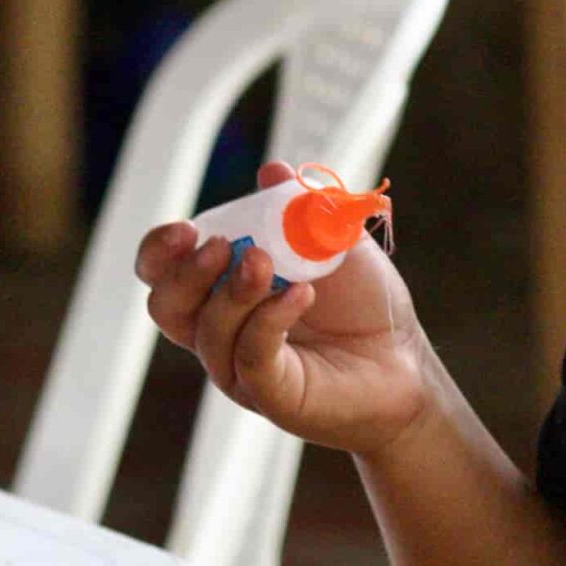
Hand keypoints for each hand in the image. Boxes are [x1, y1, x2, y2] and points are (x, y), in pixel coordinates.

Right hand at [138, 162, 433, 455]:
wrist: (406, 358)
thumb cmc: (363, 303)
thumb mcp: (333, 242)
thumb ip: (301, 208)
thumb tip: (272, 171)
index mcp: (221, 289)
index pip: (162, 273)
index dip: (160, 250)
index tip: (185, 229)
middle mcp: (220, 331)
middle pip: (166, 306)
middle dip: (184, 272)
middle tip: (220, 245)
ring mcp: (241, 367)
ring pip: (207, 332)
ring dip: (233, 290)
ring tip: (267, 263)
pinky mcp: (273, 394)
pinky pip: (251, 356)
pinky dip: (270, 318)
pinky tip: (301, 293)